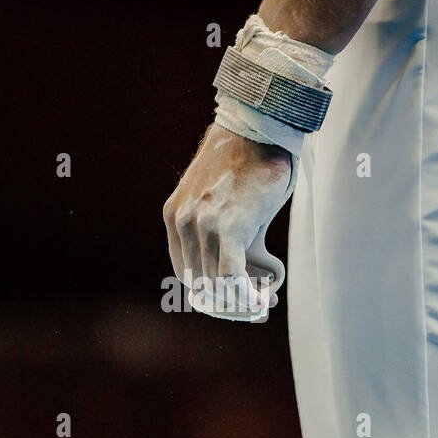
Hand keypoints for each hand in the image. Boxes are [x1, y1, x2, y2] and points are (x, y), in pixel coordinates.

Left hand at [163, 122, 293, 319]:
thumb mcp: (215, 195)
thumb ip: (213, 225)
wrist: (258, 130)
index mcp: (173, 215)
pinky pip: (233, 278)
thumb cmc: (246, 161)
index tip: (232, 302)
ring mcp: (203, 226)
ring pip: (218, 285)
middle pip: (202, 284)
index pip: (185, 274)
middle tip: (257, 308)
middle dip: (229, 304)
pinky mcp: (228, 228)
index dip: (209, 296)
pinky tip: (262, 302)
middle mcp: (182, 222)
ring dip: (242, 303)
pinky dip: (247, 296)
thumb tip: (234, 265)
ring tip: (265, 304)